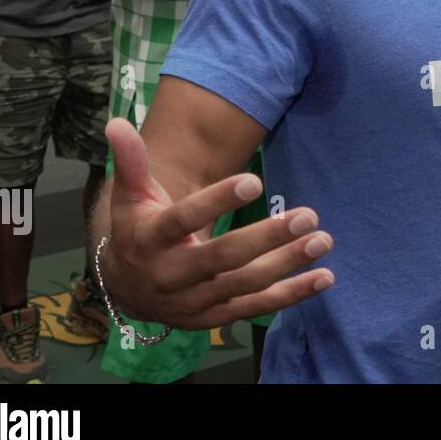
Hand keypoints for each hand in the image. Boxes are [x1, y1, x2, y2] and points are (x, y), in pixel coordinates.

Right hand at [100, 117, 335, 329]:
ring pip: (245, 283)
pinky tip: (324, 276)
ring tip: (323, 240)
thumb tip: (116, 122)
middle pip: (222, 257)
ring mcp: (195, 301)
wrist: (125, 290)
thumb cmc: (138, 230)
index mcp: (151, 240)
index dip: (218, 201)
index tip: (256, 181)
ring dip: (287, 264)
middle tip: (309, 215)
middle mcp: (172, 275)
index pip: (184, 219)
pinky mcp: (216, 317)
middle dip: (267, 237)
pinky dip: (292, 294)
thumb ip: (131, 161)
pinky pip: (257, 307)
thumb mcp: (131, 196)